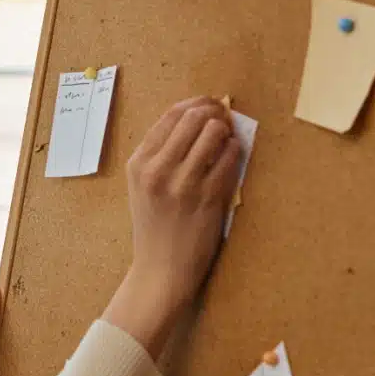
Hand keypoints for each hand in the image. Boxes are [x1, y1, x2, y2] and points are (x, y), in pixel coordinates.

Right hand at [103, 96, 239, 356]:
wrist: (160, 272)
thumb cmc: (155, 228)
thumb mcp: (142, 187)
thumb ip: (160, 155)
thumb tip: (195, 119)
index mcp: (138, 163)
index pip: (170, 116)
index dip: (195, 104)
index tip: (209, 105)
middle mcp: (157, 170)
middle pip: (192, 118)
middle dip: (213, 112)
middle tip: (224, 117)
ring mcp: (183, 184)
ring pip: (213, 133)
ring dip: (226, 130)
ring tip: (228, 137)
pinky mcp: (208, 198)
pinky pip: (230, 159)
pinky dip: (236, 150)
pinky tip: (234, 154)